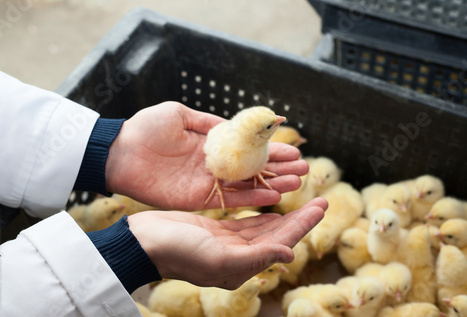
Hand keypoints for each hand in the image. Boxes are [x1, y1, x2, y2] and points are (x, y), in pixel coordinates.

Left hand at [105, 101, 307, 210]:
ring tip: (298, 182)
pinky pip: (230, 200)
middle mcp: (213, 166)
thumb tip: (235, 122)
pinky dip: (252, 199)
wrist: (119, 151)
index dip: (270, 148)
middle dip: (279, 168)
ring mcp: (207, 183)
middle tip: (305, 169)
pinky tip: (274, 197)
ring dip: (273, 184)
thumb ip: (209, 122)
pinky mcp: (198, 198)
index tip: (294, 147)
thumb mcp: (180, 114)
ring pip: (247, 186)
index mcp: (210, 144)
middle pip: (253, 169)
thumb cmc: (146, 128)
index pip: (247, 148)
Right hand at [128, 197, 327, 288]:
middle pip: (277, 234)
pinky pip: (246, 221)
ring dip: (284, 214)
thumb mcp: (219, 258)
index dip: (303, 225)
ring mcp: (227, 243)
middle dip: (299, 218)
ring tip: (302, 200)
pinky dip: (261, 213)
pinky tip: (272, 206)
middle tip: (320, 200)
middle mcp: (238, 256)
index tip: (321, 206)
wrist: (145, 242)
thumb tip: (291, 255)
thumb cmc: (178, 252)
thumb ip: (256, 257)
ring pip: (264, 227)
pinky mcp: (216, 230)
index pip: (281, 242)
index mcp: (242, 266)